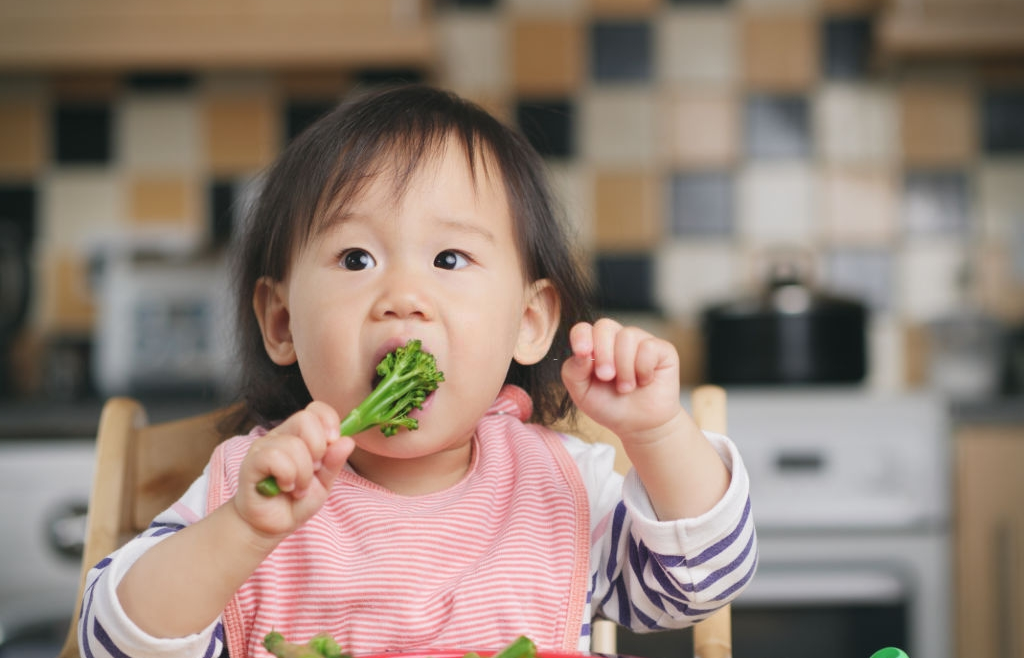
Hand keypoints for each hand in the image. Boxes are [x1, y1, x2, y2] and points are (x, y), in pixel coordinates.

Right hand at [234, 401, 354, 537]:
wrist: (271, 526)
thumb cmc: (296, 501)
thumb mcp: (324, 483)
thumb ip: (334, 462)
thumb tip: (347, 440)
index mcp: (299, 435)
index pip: (315, 409)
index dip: (329, 421)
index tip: (333, 443)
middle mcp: (280, 435)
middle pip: (305, 419)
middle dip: (318, 449)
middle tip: (312, 472)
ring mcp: (263, 447)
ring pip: (293, 444)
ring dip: (303, 473)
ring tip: (298, 488)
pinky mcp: (251, 463)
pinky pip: (274, 457)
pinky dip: (287, 476)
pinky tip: (285, 487)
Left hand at [560, 319, 683, 445]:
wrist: (640, 425)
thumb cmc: (609, 406)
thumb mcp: (582, 393)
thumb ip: (573, 371)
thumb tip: (582, 353)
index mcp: (594, 345)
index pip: (583, 328)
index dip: (581, 337)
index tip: (583, 353)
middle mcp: (616, 338)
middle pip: (605, 326)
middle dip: (603, 354)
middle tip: (606, 377)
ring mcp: (640, 341)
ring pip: (627, 336)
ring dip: (624, 367)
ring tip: (626, 388)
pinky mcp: (662, 349)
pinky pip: (649, 347)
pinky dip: (643, 368)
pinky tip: (644, 381)